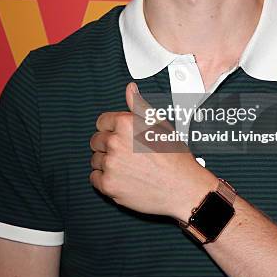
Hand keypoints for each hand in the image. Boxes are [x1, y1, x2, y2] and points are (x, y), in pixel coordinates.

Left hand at [89, 82, 217, 220]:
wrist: (182, 187)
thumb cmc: (174, 157)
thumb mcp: (159, 124)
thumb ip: (139, 105)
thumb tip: (130, 89)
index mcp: (126, 124)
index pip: (102, 121)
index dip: (112, 128)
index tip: (119, 135)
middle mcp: (115, 143)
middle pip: (96, 140)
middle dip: (108, 145)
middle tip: (125, 152)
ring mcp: (111, 165)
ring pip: (95, 160)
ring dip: (106, 162)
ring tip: (127, 165)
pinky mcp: (109, 185)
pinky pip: (95, 178)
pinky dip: (105, 179)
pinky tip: (122, 177)